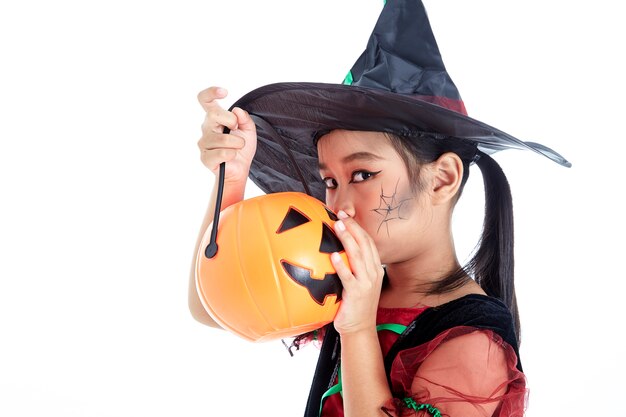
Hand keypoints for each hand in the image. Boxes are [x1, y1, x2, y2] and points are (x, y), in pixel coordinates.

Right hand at [197, 87, 256, 185]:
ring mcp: (204, 143)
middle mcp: (206, 128)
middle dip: (231, 121)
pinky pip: (222, 153)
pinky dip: (232, 154)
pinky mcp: (205, 157)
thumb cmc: (241, 148)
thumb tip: (237, 111)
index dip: (211, 92)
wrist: (240, 168)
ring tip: (237, 148)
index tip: (224, 92)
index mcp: (215, 118)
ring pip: (222, 138)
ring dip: (237, 144)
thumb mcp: (249, 130)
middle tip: (237, 129)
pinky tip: (231, 156)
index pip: (204, 100)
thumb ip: (245, 118)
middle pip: (213, 114)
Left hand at [330, 211, 384, 334]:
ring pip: (358, 256)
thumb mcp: (358, 283)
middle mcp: (373, 273)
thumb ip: (352, 267)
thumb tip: (333, 251)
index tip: (346, 215)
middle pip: (364, 244)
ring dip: (347, 239)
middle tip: (340, 215)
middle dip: (353, 227)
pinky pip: (348, 277)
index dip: (358, 227)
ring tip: (337, 226)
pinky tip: (332, 256)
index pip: (368, 242)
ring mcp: (366, 283)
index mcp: (374, 269)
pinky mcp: (357, 294)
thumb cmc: (355, 305)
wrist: (359, 329)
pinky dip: (341, 265)